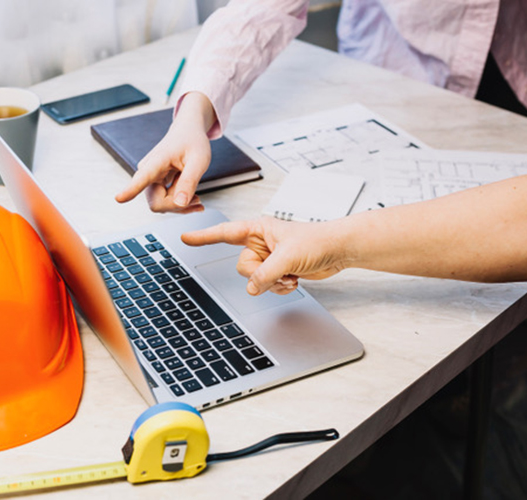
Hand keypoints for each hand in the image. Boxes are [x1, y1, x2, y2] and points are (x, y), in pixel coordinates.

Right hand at [115, 92, 215, 212]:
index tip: (119, 198)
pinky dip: (179, 204)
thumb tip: (180, 203)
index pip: (143, 177)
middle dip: (176, 206)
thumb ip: (190, 181)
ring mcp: (149, 180)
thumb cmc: (193, 142)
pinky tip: (192, 199)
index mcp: (158, 160)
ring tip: (197, 197)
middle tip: (198, 199)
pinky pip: (163, 203)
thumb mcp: (199, 159)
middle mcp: (148, 171)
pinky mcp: (153, 185)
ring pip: (160, 205)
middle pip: (156, 203)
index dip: (131, 190)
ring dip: (179, 206)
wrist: (187, 133)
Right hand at [181, 217, 349, 294]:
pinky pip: (267, 286)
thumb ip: (264, 274)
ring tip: (291, 274)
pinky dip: (281, 287)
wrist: (339, 250)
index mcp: (258, 229)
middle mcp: (260, 243)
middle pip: (242, 266)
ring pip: (254, 280)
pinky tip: (294, 280)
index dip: (204, 237)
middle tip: (280, 268)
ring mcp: (269, 258)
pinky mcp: (279, 271)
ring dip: (273, 283)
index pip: (224, 233)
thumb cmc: (318, 240)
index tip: (186, 238)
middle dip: (260, 273)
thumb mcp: (287, 257)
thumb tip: (251, 288)